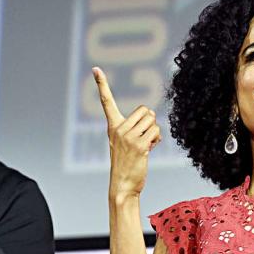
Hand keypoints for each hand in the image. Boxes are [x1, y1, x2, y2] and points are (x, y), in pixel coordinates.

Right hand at [94, 67, 160, 197]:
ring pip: (153, 120)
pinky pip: (156, 132)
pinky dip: (157, 140)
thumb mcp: (124, 143)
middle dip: (150, 121)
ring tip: (146, 145)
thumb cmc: (126, 164)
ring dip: (154, 132)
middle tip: (144, 137)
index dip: (102, 84)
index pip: (106, 101)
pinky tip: (149, 150)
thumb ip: (134, 128)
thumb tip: (152, 115)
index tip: (96, 68)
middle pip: (145, 110)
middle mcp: (118, 129)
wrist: (122, 185)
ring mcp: (128, 137)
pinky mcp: (139, 145)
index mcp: (112, 126)